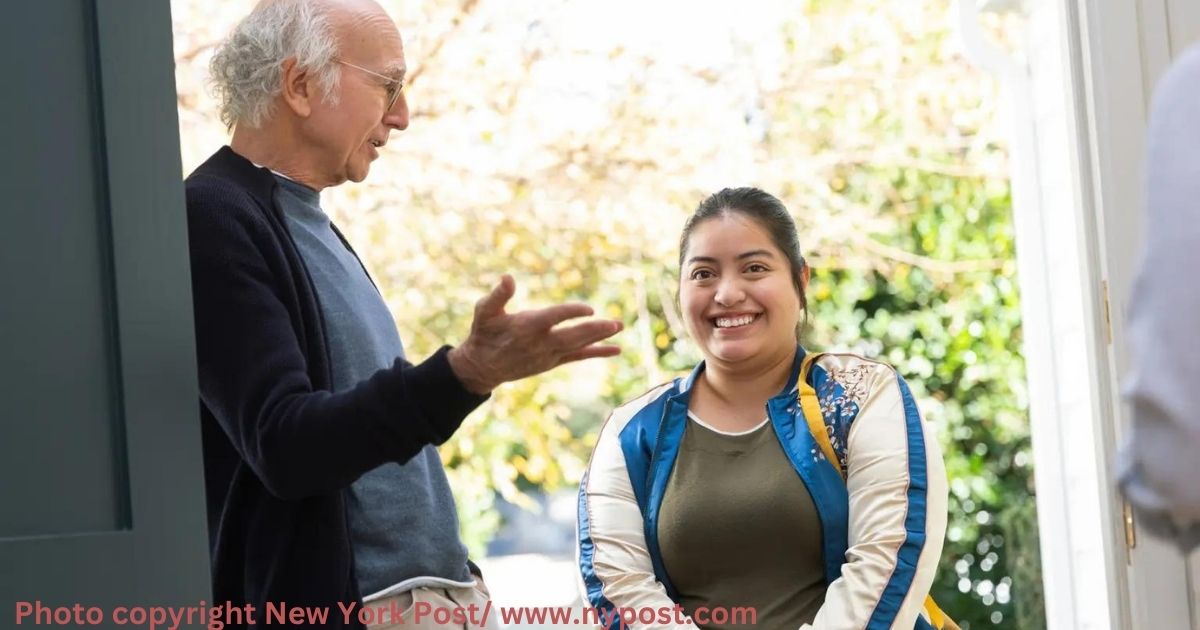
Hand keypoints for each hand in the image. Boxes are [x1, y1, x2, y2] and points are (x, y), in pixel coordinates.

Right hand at [447, 275, 622, 393]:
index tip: (589, 309)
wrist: (482, 367)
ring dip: (600, 338)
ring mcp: (548, 355)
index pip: (553, 318)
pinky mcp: (552, 362)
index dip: (571, 313)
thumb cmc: (483, 333)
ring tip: (619, 326)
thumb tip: (507, 277)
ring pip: (578, 347)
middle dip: (594, 330)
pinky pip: (578, 357)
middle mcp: (539, 343)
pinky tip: (616, 349)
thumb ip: (498, 295)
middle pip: (572, 337)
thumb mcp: (484, 312)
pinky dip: (597, 352)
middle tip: (615, 323)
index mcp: (525, 327)